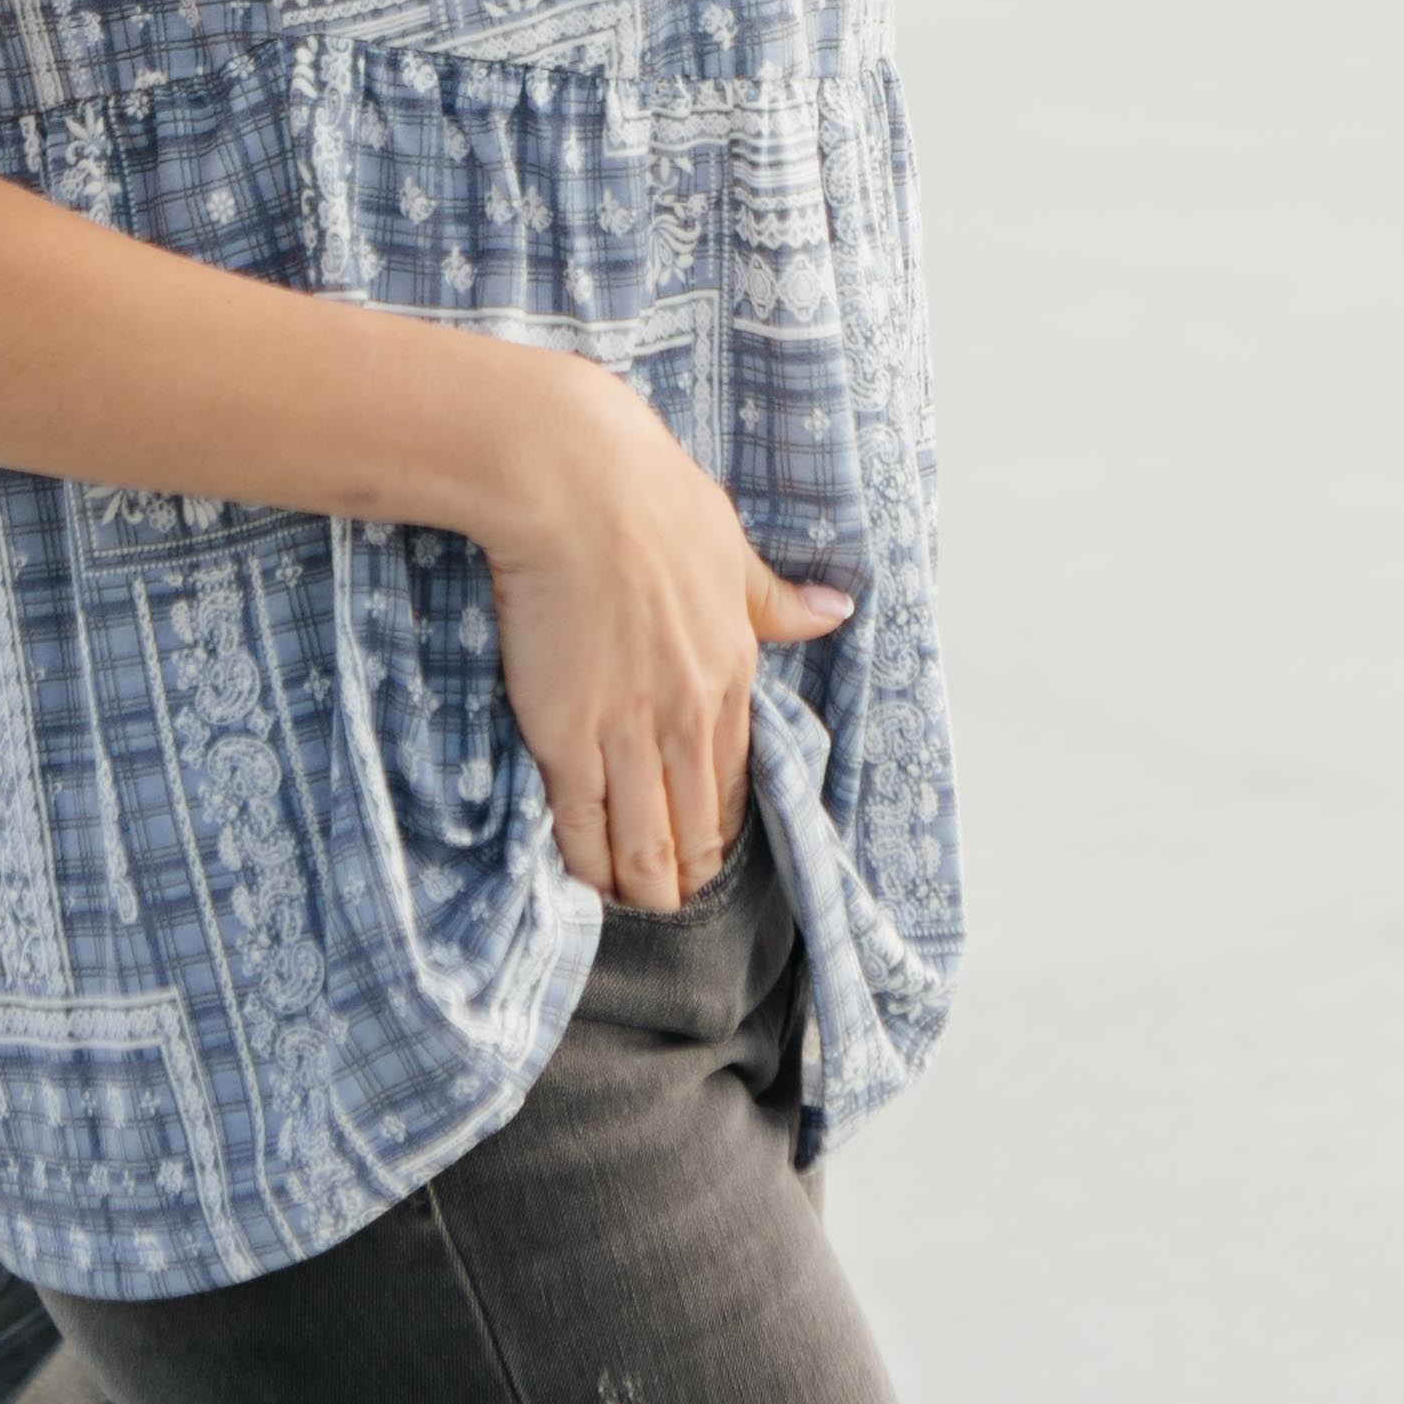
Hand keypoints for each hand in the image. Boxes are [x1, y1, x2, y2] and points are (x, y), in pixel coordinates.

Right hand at [476, 353, 851, 910]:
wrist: (575, 482)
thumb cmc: (651, 497)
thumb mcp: (732, 544)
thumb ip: (777, 597)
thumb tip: (838, 607)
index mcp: (732, 672)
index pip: (732, 775)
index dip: (721, 825)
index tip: (711, 857)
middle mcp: (688, 715)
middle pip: (693, 822)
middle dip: (688, 874)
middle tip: (678, 916)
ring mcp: (628, 731)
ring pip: (643, 837)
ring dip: (644, 886)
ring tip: (640, 921)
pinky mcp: (566, 733)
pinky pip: (580, 821)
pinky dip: (586, 863)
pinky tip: (585, 890)